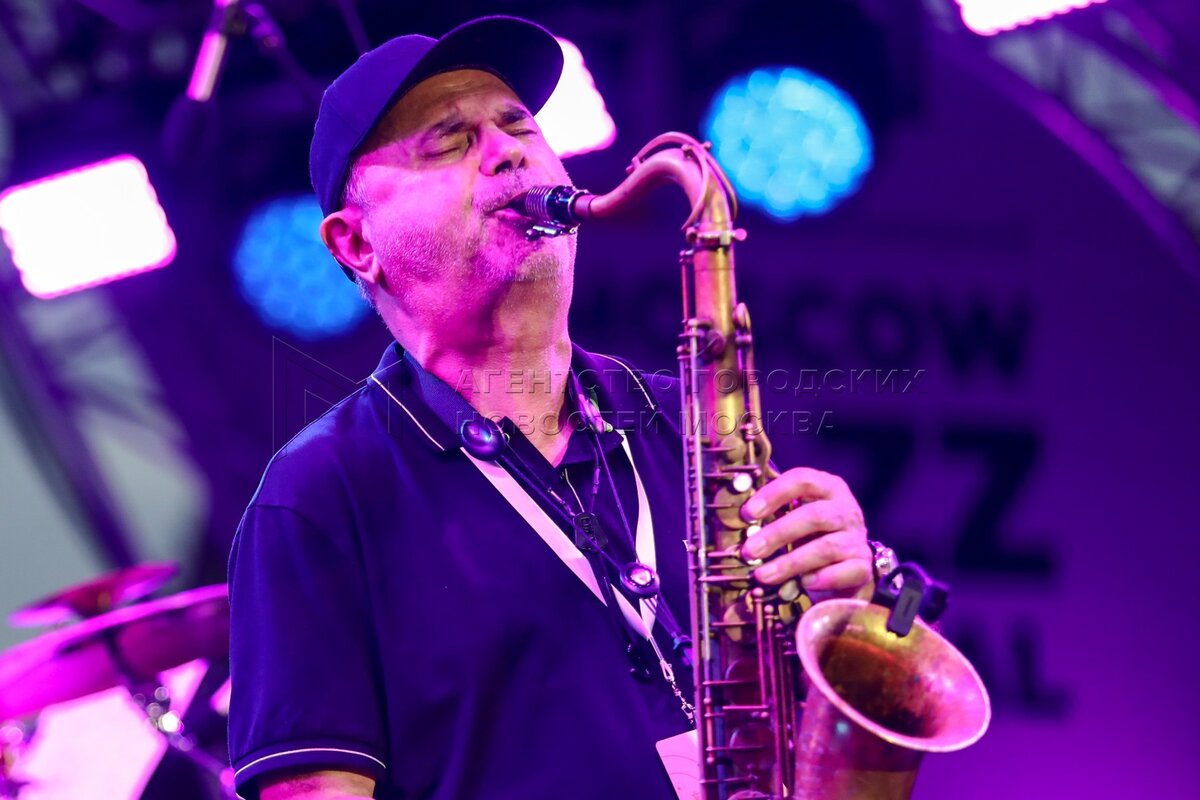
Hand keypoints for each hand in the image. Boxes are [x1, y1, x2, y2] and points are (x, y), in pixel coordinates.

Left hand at [739, 467, 871, 597]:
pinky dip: (824, 578)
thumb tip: (734, 523)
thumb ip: (772, 516)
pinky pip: (847, 571)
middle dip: (778, 534)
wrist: (846, 567)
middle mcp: (846, 509)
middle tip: (749, 551)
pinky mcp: (864, 566)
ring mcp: (857, 538)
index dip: (774, 494)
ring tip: (763, 575)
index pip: (802, 480)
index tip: (748, 514)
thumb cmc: (811, 537)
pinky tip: (804, 584)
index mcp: (827, 488)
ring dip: (791, 563)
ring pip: (826, 547)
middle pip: (814, 516)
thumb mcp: (794, 519)